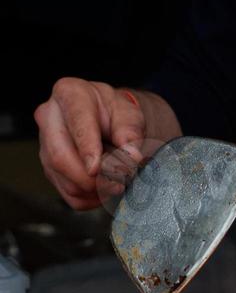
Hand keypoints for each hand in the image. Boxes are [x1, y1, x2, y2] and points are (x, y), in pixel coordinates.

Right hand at [35, 80, 181, 209]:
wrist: (109, 123)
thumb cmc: (117, 115)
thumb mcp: (130, 115)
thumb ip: (132, 133)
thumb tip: (132, 156)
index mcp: (70, 94)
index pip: (76, 122)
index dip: (87, 148)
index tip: (96, 168)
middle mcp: (49, 118)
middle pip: (60, 157)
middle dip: (91, 179)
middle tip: (118, 183)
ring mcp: (45, 146)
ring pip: (67, 181)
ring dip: (97, 190)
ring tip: (117, 181)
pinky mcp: (51, 170)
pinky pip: (71, 196)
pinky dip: (93, 199)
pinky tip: (105, 187)